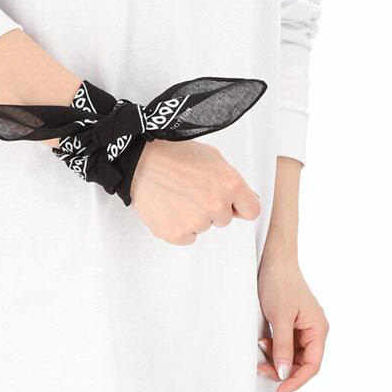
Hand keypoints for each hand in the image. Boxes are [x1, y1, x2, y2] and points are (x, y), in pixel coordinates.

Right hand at [130, 139, 260, 244]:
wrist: (140, 159)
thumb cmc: (174, 154)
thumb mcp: (213, 157)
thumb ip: (233, 181)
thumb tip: (246, 199)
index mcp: (230, 184)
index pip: (251, 211)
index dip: (240, 206)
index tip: (231, 203)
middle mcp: (216, 204)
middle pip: (225, 219)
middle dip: (213, 208)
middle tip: (193, 191)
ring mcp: (195, 221)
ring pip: (204, 227)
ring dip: (194, 216)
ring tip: (178, 196)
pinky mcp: (176, 233)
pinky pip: (187, 237)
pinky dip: (179, 226)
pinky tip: (170, 207)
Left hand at [256, 254, 328, 391]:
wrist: (273, 260)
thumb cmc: (280, 284)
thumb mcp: (280, 317)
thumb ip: (283, 347)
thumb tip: (284, 373)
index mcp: (318, 330)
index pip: (312, 366)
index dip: (296, 381)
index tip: (278, 391)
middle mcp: (314, 331)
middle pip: (302, 363)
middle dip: (282, 370)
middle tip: (261, 369)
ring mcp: (303, 327)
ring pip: (292, 355)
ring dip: (276, 358)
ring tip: (260, 351)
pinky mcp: (291, 324)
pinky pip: (285, 345)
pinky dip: (274, 348)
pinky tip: (262, 342)